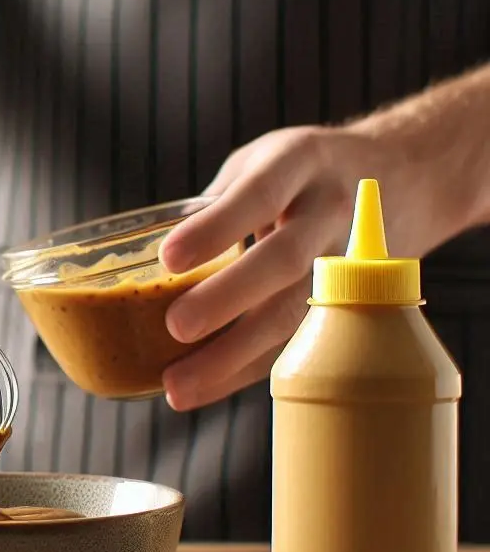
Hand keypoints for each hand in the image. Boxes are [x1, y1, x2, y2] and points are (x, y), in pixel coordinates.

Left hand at [156, 125, 446, 411]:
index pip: (258, 195)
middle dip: (227, 298)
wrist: (403, 178)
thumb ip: (213, 205)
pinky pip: (298, 342)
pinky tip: (203, 389)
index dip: (215, 228)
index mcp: (299, 162)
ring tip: (177, 386)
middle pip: (283, 261)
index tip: (169, 258)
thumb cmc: (302, 175)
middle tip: (175, 327)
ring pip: (294, 314)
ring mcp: (347, 260)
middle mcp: (330, 210)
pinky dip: (246, 370)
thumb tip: (147, 263)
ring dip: (232, 355)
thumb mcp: (262, 163)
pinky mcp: (350, 303)